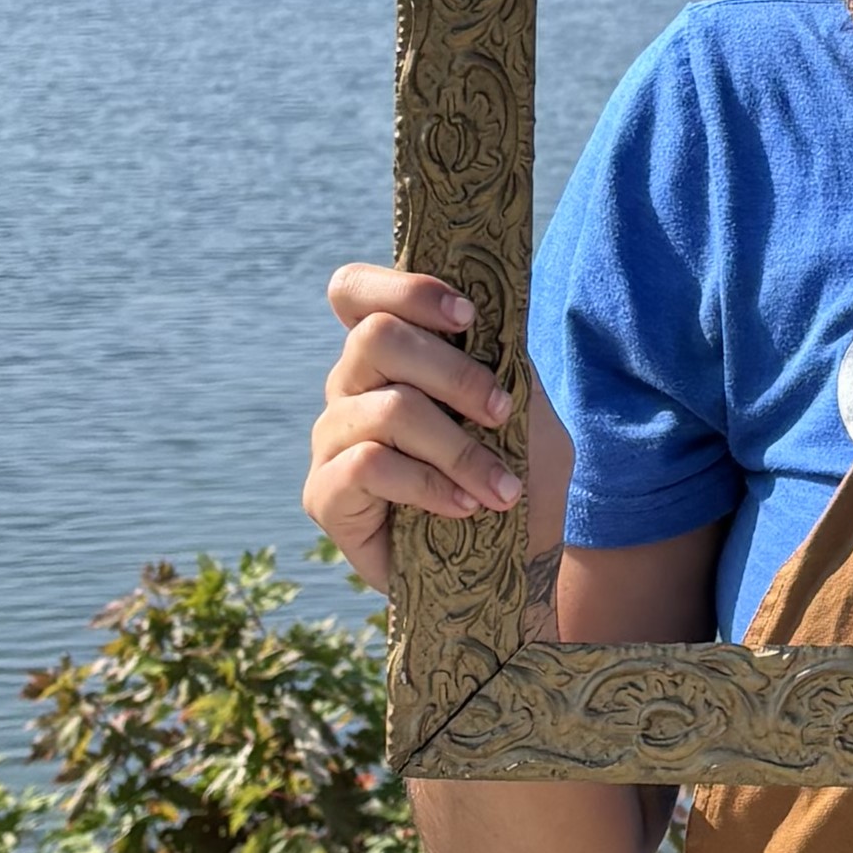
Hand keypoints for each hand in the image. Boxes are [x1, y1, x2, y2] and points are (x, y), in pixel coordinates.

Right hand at [303, 265, 536, 593]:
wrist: (513, 563)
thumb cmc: (519, 477)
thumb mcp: (527, 409)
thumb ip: (501, 360)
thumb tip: (488, 321)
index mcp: (391, 355)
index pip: (354, 291)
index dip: (404, 289)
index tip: (467, 318)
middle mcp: (351, 387)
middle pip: (376, 337)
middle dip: (454, 374)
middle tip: (501, 413)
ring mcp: (332, 439)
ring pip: (386, 409)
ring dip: (457, 447)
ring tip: (501, 488)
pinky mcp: (325, 494)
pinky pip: (367, 465)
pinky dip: (429, 485)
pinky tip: (465, 508)